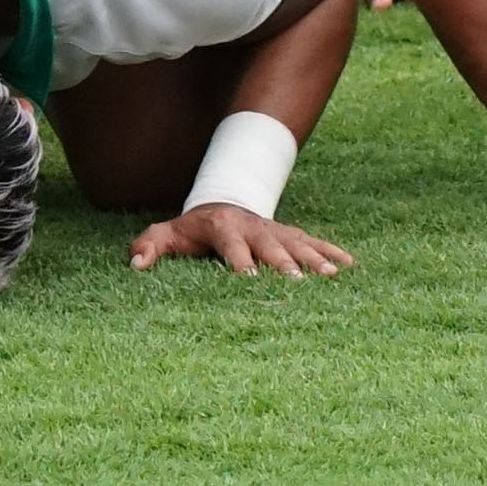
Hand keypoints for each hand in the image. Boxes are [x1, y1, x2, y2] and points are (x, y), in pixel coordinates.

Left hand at [130, 203, 354, 275]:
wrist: (221, 203)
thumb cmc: (191, 229)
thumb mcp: (166, 234)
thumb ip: (149, 246)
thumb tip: (135, 265)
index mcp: (222, 227)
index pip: (231, 246)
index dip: (239, 262)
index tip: (249, 279)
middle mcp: (253, 227)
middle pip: (270, 247)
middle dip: (283, 264)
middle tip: (297, 282)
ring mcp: (275, 230)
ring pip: (297, 244)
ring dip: (315, 259)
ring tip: (334, 275)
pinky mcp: (291, 234)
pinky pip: (314, 242)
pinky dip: (332, 251)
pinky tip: (351, 265)